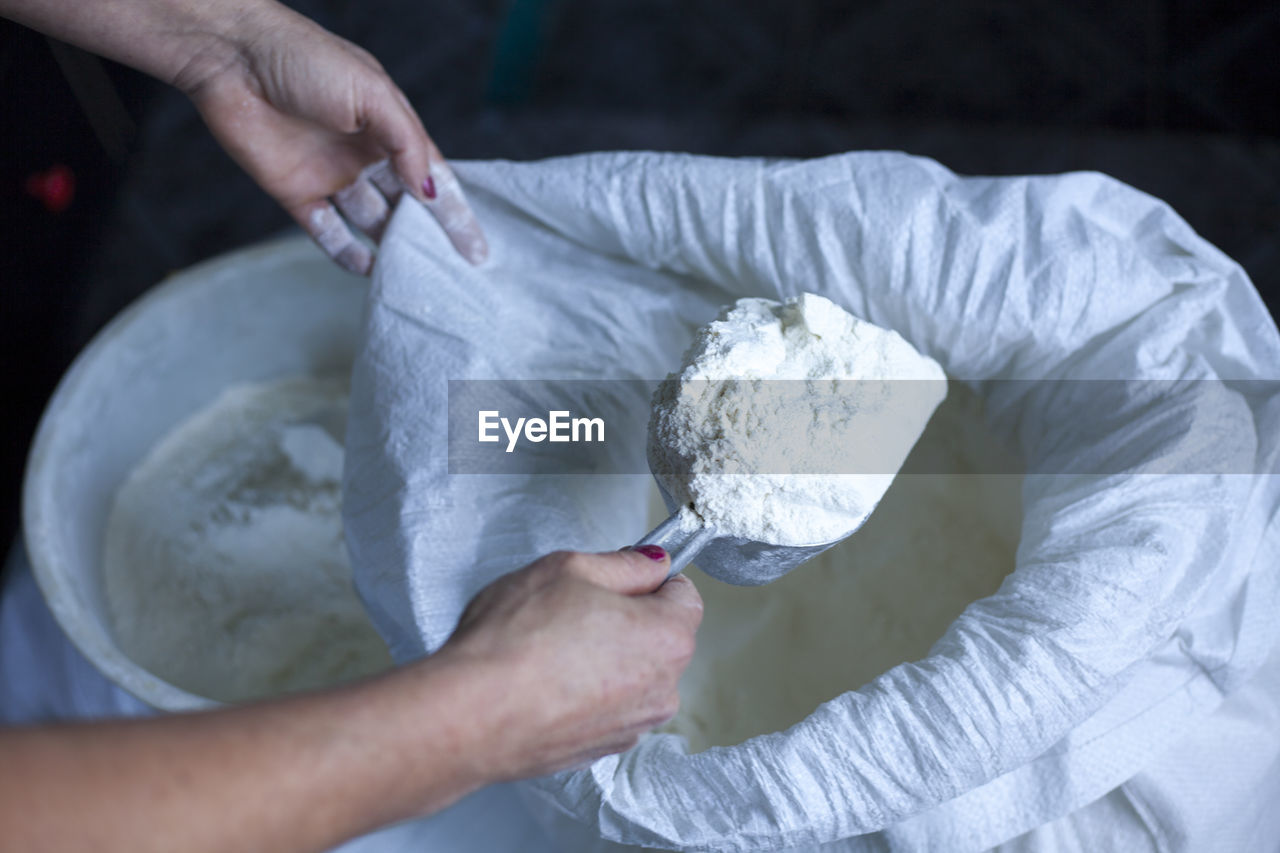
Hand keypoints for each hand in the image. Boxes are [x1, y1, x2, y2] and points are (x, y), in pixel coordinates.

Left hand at [174, 4, 486, 272]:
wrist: (231, 58)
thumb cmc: (304, 58)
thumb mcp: (372, 94)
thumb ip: (406, 144)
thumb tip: (431, 191)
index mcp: (388, 127)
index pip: (432, 176)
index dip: (454, 212)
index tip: (475, 248)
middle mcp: (363, 154)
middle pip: (405, 205)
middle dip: (428, 236)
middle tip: (451, 272)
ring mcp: (330, 174)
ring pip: (369, 221)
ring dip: (389, 248)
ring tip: (411, 276)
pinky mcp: (294, 192)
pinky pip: (326, 231)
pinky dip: (345, 252)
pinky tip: (365, 269)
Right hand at [441, 547, 702, 779]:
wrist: (471, 715)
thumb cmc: (516, 641)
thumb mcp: (570, 568)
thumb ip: (625, 564)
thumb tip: (652, 564)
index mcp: (667, 638)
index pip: (686, 595)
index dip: (651, 579)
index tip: (619, 577)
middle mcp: (663, 688)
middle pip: (660, 637)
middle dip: (627, 619)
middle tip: (574, 609)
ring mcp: (633, 725)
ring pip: (633, 674)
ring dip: (607, 658)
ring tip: (554, 648)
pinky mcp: (601, 749)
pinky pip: (607, 707)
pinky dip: (587, 693)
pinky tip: (547, 681)